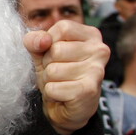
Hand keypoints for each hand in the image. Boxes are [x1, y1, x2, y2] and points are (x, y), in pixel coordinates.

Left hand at [23, 20, 108, 134]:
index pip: (62, 28)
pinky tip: (63, 94)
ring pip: (53, 70)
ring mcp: (96, 70)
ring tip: (60, 83)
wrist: (67, 106)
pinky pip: (53, 88)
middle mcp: (100, 50)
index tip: (54, 53)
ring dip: (49, 79)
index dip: (49, 42)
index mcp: (91, 35)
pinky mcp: (89, 90)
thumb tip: (42, 40)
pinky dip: (51, 92)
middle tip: (57, 72)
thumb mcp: (42, 52)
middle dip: (47, 63)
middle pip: (56, 49)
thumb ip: (36, 40)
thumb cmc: (57, 74)